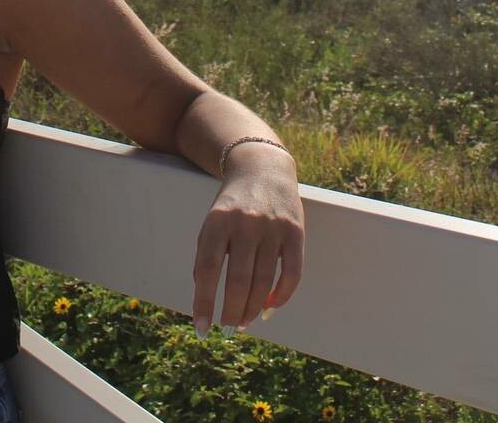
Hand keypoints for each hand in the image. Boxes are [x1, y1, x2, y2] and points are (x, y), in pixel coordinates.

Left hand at [192, 146, 304, 334]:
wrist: (262, 168)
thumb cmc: (231, 205)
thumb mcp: (212, 222)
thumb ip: (207, 255)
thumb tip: (205, 299)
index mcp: (218, 221)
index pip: (209, 269)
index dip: (204, 301)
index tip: (200, 328)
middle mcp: (246, 223)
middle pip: (239, 280)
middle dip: (232, 312)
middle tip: (226, 329)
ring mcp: (273, 227)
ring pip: (264, 281)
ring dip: (253, 309)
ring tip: (243, 322)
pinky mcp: (296, 231)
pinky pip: (292, 273)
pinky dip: (281, 296)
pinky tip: (269, 307)